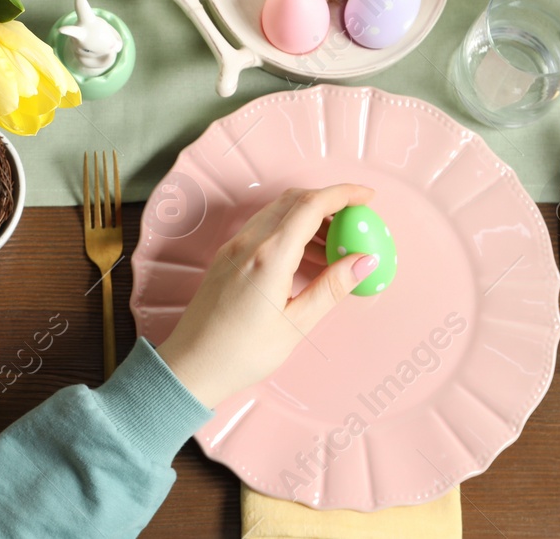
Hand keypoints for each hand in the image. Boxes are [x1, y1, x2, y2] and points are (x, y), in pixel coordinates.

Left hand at [155, 184, 378, 407]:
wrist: (192, 365)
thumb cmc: (242, 352)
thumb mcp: (296, 324)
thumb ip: (331, 287)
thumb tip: (364, 261)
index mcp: (269, 256)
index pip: (311, 206)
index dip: (343, 194)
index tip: (368, 196)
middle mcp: (248, 242)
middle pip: (294, 200)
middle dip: (329, 202)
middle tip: (357, 221)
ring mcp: (234, 247)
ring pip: (278, 212)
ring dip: (310, 218)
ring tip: (336, 249)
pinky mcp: (227, 256)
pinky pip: (264, 228)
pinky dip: (290, 231)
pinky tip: (306, 259)